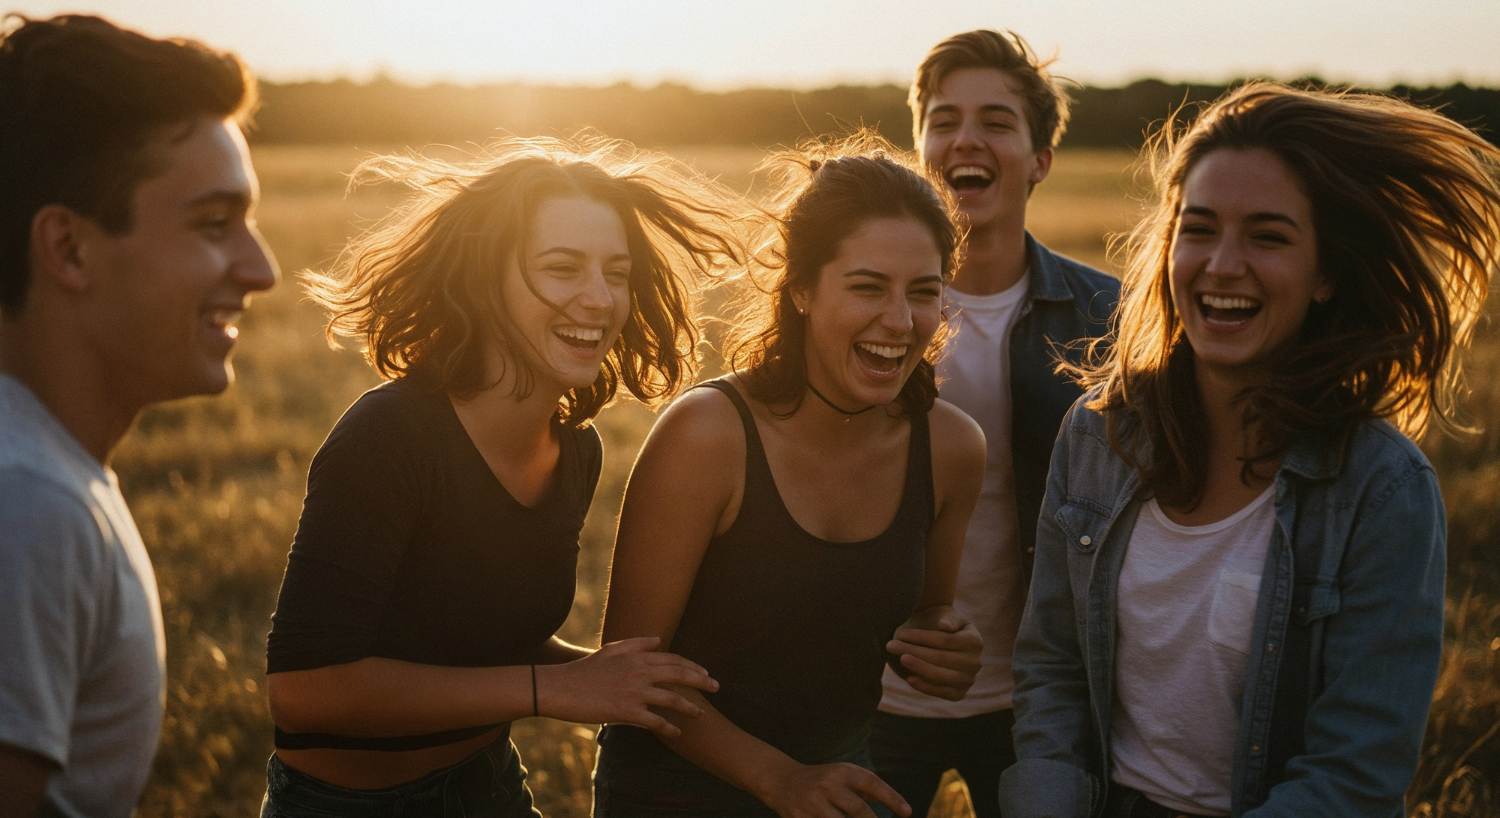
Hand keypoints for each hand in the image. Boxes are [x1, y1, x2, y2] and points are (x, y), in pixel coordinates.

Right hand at [535, 637, 717, 735]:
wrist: (559, 687)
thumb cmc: (584, 670)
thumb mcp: (610, 650)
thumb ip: (636, 643)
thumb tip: (658, 639)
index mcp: (637, 657)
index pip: (673, 659)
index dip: (693, 666)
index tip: (705, 673)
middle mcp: (639, 672)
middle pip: (679, 675)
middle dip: (702, 682)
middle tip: (716, 688)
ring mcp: (633, 692)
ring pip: (671, 699)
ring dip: (689, 708)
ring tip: (700, 714)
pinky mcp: (625, 711)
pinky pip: (654, 721)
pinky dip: (668, 727)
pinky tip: (677, 732)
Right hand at [759, 760, 910, 817]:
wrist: (781, 780)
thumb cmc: (821, 781)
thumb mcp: (843, 776)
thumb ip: (868, 789)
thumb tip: (900, 806)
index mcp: (841, 771)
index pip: (871, 783)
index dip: (891, 797)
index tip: (907, 812)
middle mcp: (827, 784)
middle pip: (857, 809)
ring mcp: (811, 802)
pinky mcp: (798, 817)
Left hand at [886, 605, 982, 700]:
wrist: (943, 642)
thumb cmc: (942, 624)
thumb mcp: (948, 615)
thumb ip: (949, 619)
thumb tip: (944, 626)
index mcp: (975, 641)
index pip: (944, 640)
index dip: (921, 637)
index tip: (900, 634)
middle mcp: (975, 663)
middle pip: (940, 658)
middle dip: (914, 651)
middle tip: (891, 646)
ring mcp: (968, 680)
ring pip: (940, 675)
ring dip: (918, 668)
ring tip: (900, 659)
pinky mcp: (959, 694)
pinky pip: (941, 692)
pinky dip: (924, 686)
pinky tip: (909, 678)